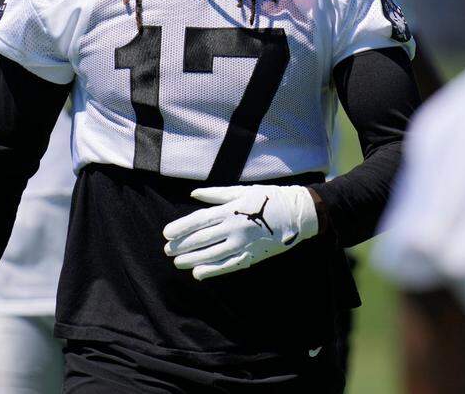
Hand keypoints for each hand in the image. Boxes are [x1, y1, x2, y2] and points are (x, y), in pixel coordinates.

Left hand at [162, 185, 318, 280]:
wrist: (298, 214)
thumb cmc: (269, 198)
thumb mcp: (242, 191)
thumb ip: (216, 194)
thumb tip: (193, 194)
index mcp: (231, 210)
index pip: (199, 220)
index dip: (181, 227)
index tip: (166, 233)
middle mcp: (235, 228)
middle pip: (202, 239)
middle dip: (182, 245)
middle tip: (167, 250)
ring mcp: (243, 244)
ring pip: (212, 255)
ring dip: (192, 259)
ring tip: (178, 262)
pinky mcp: (252, 256)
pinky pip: (228, 266)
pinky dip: (212, 270)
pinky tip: (198, 273)